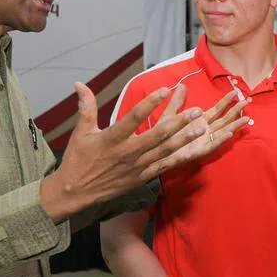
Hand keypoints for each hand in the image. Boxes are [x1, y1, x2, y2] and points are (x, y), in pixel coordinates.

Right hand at [41, 83, 245, 220]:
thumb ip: (86, 107)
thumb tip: (79, 84)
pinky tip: (194, 150)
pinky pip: (164, 166)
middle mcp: (128, 152)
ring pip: (165, 150)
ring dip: (185, 138)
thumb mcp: (81, 132)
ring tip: (202, 127)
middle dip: (179, 122)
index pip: (134, 117)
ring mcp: (137, 166)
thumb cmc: (78, 159)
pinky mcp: (142, 177)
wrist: (75, 192)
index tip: (166, 89)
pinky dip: (180, 157)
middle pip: (157, 135)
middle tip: (197, 110)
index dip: (151, 103)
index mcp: (112, 138)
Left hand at [161, 90, 249, 162]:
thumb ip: (177, 102)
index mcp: (199, 121)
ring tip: (246, 118)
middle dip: (235, 111)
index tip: (235, 92)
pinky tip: (229, 133)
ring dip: (234, 125)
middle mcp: (204, 130)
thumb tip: (182, 85)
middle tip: (247, 101)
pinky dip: (220, 139)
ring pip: (222, 131)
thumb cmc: (161, 134)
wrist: (153, 151)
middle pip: (224, 119)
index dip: (226, 101)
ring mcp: (203, 141)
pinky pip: (212, 145)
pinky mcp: (198, 151)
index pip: (217, 109)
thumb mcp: (169, 115)